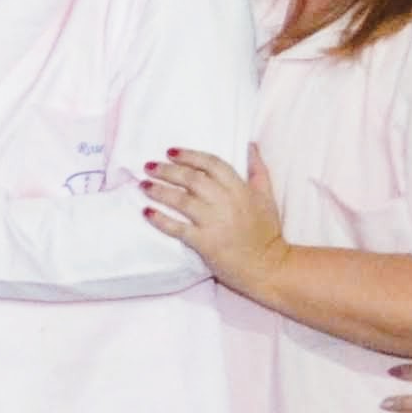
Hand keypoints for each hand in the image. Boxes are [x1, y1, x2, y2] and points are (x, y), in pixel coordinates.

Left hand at [141, 146, 285, 288]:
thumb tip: (251, 145)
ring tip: (143, 185)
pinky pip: (178, 228)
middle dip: (167, 170)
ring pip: (182, 201)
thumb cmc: (266, 232)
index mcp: (240, 189)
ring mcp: (214, 222)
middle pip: (192, 179)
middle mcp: (226, 202)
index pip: (212, 164)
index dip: (190, 156)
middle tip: (148, 166)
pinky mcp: (205, 242)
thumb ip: (259, 170)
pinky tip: (147, 212)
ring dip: (159, 191)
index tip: (170, 152)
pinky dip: (160, 220)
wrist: (268, 267)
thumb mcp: (267, 197)